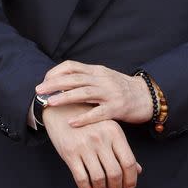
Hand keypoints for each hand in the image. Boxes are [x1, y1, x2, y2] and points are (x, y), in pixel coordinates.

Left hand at [35, 60, 151, 126]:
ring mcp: (110, 93)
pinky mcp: (117, 108)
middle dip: (54, 84)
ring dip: (65, 97)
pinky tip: (72, 122)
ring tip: (51, 103)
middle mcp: (103, 79)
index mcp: (97, 71)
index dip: (56, 73)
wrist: (147, 96)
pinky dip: (84, 118)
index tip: (44, 81)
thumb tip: (62, 81)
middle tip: (39, 91)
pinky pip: (98, 113)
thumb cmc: (122, 89)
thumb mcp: (104, 78)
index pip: (72, 66)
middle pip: (74, 78)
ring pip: (84, 93)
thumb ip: (87, 78)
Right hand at [41, 98, 142, 187]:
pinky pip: (81, 178)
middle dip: (116, 187)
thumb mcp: (109, 131)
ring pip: (98, 178)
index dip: (131, 179)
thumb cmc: (88, 122)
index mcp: (114, 132)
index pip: (128, 162)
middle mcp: (101, 139)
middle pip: (115, 173)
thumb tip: (138, 170)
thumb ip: (122, 150)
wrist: (61, 109)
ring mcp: (84, 146)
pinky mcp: (70, 153)